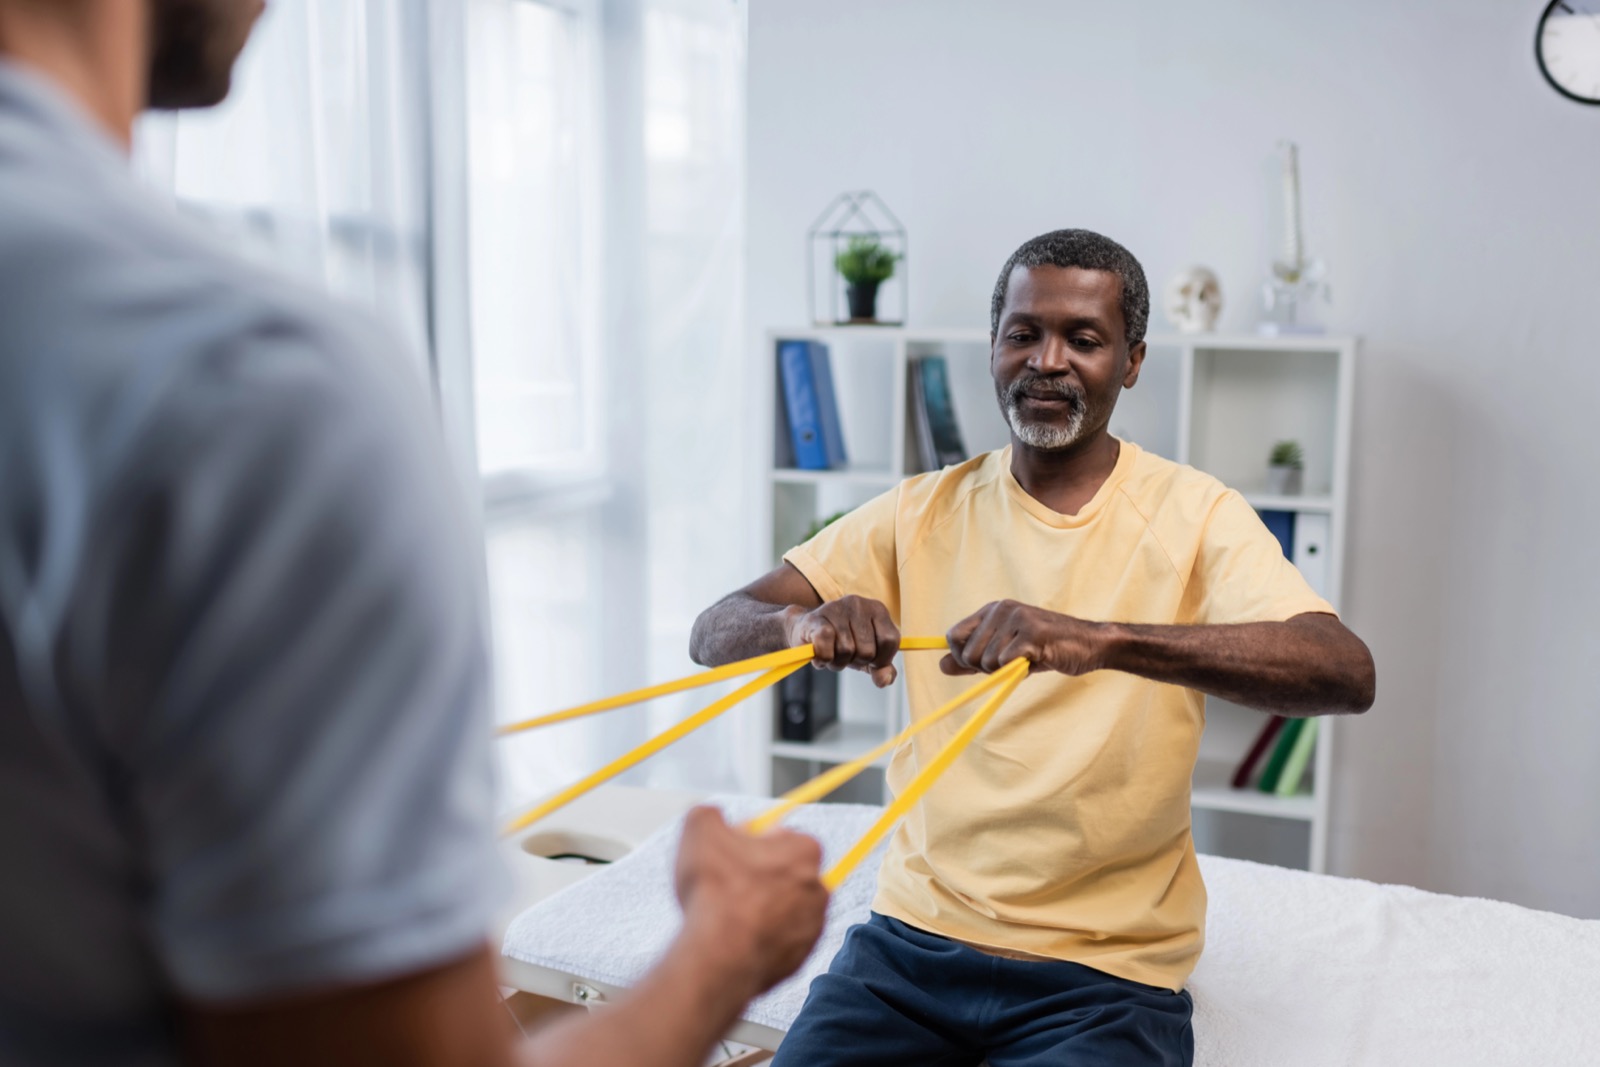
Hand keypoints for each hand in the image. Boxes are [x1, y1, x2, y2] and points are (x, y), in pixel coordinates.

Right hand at [673, 807, 827, 996]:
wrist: (719, 958)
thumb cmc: (714, 891)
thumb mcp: (700, 827)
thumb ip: (710, 814)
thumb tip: (712, 818)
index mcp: (805, 849)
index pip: (780, 834)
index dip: (750, 841)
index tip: (728, 853)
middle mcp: (818, 888)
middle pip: (784, 872)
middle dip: (758, 876)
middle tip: (725, 884)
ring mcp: (812, 927)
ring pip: (782, 908)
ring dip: (759, 908)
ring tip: (726, 914)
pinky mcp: (800, 959)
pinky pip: (778, 940)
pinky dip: (759, 938)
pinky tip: (734, 939)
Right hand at [783, 595, 900, 686]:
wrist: (805, 630)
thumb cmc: (841, 641)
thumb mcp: (868, 655)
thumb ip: (883, 668)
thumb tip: (884, 680)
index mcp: (877, 609)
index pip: (890, 641)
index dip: (881, 658)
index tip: (870, 660)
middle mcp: (858, 604)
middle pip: (868, 650)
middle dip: (856, 661)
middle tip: (846, 654)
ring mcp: (836, 608)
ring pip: (846, 651)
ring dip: (838, 662)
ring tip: (832, 653)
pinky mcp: (816, 619)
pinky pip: (826, 649)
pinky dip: (823, 659)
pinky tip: (820, 654)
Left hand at [941, 599, 1110, 676]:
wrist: (1089, 646)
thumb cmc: (1046, 650)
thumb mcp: (1005, 656)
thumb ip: (972, 661)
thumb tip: (941, 666)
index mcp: (992, 610)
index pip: (953, 635)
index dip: (961, 657)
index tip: (980, 665)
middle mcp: (1001, 609)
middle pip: (967, 653)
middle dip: (984, 669)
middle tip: (1010, 664)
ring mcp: (1017, 618)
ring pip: (987, 660)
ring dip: (1005, 671)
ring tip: (1026, 660)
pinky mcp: (1033, 632)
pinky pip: (1006, 662)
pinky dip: (1018, 670)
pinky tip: (1036, 659)